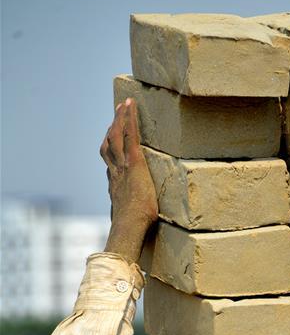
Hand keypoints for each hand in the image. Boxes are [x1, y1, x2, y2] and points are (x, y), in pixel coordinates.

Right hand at [100, 98, 157, 262]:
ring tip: (124, 105)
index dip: (110, 149)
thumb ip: (130, 217)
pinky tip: (131, 106)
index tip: (111, 140)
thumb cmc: (132, 230)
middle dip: (112, 128)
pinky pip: (130, 135)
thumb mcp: (130, 220)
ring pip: (117, 136)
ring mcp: (123, 166)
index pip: (110, 162)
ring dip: (119, 118)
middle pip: (110, 144)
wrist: (129, 228)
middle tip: (117, 113)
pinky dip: (129, 118)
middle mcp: (115, 173)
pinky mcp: (134, 162)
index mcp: (115, 185)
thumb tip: (133, 228)